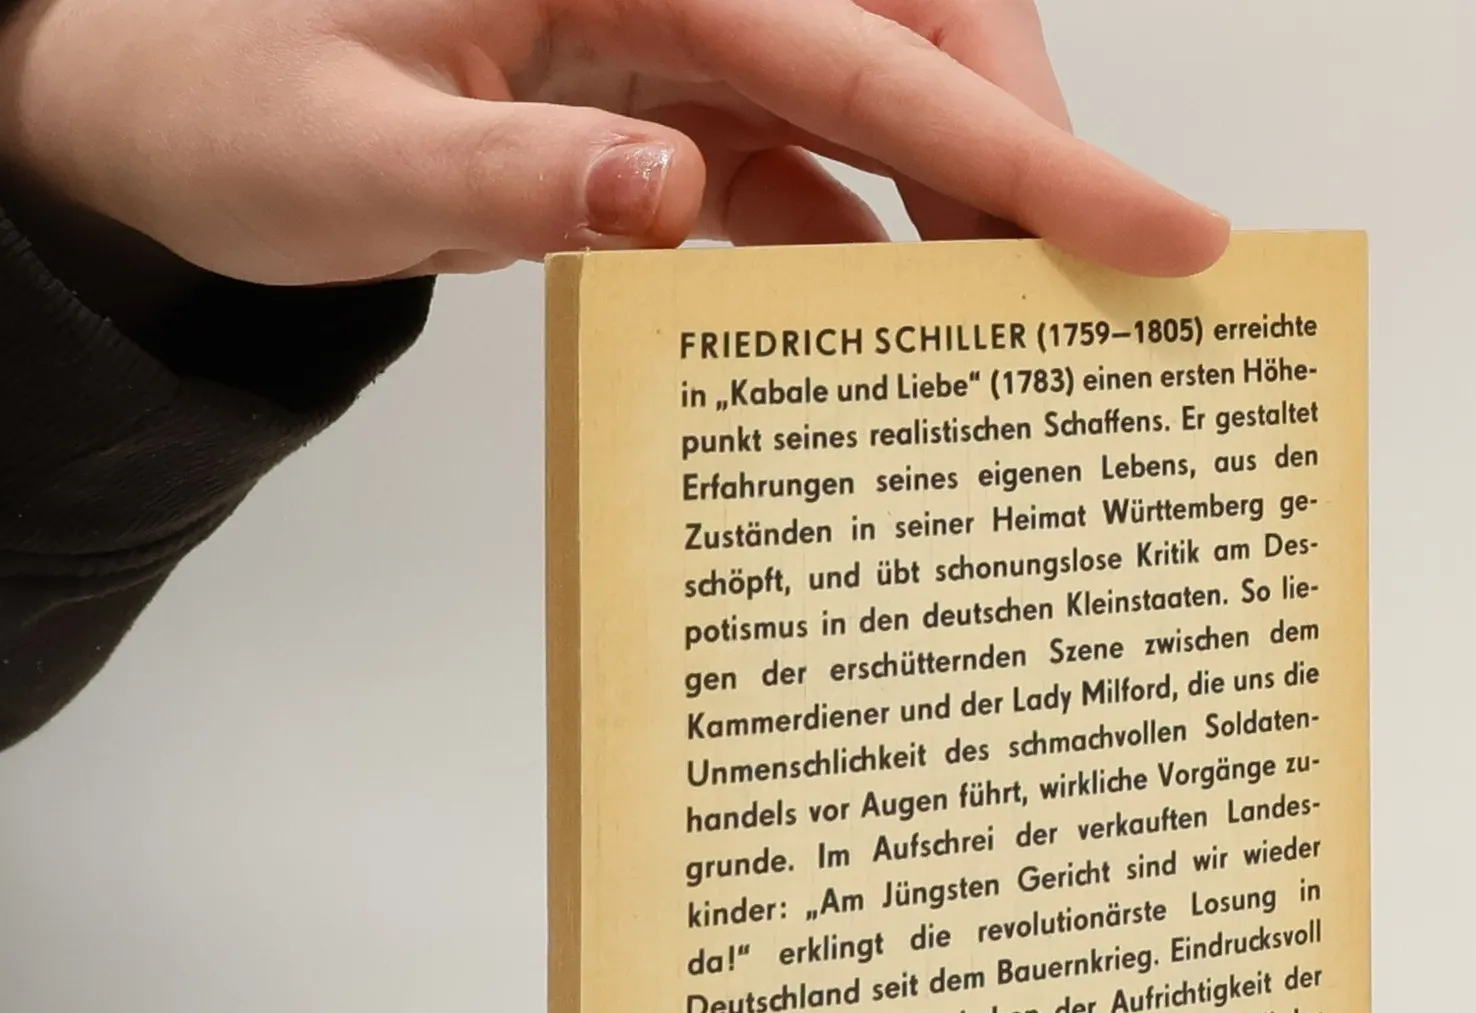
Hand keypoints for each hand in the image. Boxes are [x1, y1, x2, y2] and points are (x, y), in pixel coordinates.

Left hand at [0, 0, 1227, 284]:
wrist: (157, 104)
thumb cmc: (225, 98)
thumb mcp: (344, 155)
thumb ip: (509, 180)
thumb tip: (673, 198)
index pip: (873, 49)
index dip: (1028, 144)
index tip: (1161, 223)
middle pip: (911, 52)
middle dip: (1025, 168)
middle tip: (1111, 293)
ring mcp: (675, 47)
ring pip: (873, 119)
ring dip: (951, 227)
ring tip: (1012, 342)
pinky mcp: (660, 111)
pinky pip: (798, 176)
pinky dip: (853, 259)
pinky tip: (874, 344)